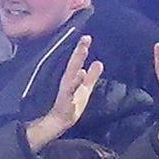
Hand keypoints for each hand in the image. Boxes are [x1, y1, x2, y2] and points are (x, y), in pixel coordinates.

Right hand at [23, 36, 101, 151]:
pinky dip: (74, 86)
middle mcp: (68, 82)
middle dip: (79, 53)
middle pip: (73, 65)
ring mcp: (66, 92)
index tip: (87, 37)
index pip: (77, 61)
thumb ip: (92, 76)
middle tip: (85, 39)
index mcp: (72, 78)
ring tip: (83, 55)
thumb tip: (99, 62)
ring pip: (71, 77)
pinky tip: (80, 77)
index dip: (81, 49)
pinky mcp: (66, 102)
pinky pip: (70, 94)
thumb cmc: (72, 104)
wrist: (59, 122)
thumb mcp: (85, 88)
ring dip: (76, 66)